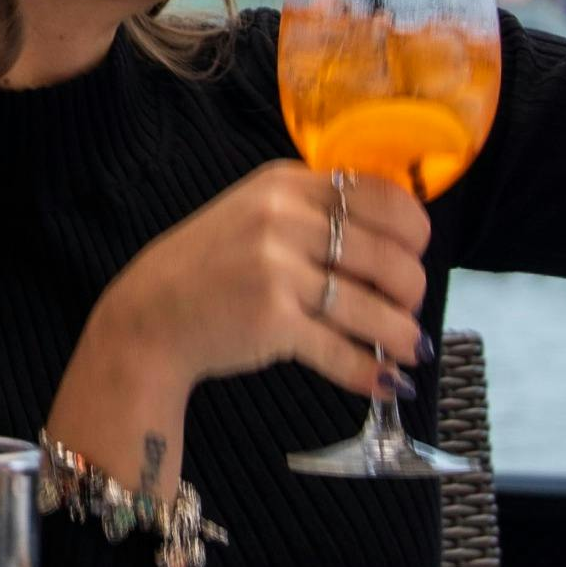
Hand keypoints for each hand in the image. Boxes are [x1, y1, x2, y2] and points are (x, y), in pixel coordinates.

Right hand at [94, 162, 432, 413]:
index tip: (416, 253)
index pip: (380, 194)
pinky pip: (339, 349)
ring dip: (401, 334)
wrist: (149, 316)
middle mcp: (282, 218)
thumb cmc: (211, 268)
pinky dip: (369, 371)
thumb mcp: (257, 214)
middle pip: (386, 253)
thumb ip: (314, 214)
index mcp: (286, 184)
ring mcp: (275, 268)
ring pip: (371, 305)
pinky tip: (386, 382)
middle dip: (412, 289)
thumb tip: (400, 247)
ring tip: (410, 349)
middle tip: (407, 307)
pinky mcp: (270, 319)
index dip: (414, 229)